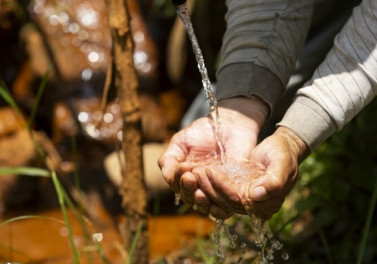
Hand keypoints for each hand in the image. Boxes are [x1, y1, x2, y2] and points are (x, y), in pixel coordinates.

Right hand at [158, 96, 268, 217]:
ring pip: (205, 205)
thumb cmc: (204, 132)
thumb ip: (170, 158)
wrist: (231, 124)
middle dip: (187, 190)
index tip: (183, 168)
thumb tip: (166, 174)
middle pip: (189, 197)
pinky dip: (222, 208)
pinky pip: (228, 207)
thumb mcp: (182, 141)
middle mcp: (199, 186)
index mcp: (185, 176)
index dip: (177, 180)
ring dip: (201, 201)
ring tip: (201, 192)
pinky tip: (220, 203)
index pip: (177, 185)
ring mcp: (216, 190)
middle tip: (190, 178)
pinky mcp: (235, 192)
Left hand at [195, 126, 308, 219]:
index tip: (211, 171)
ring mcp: (245, 198)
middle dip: (208, 187)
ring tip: (192, 172)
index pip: (240, 200)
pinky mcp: (237, 190)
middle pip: (226, 201)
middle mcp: (255, 206)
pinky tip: (196, 173)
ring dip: (204, 186)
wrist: (282, 148)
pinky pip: (220, 191)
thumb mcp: (282, 163)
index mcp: (268, 203)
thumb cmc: (284, 154)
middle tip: (195, 172)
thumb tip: (255, 196)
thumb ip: (274, 181)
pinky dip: (207, 184)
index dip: (224, 188)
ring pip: (220, 197)